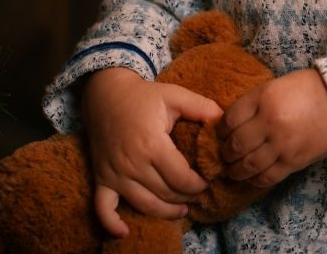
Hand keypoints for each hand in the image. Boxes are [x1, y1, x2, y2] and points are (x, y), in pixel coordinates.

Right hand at [82, 67, 221, 237]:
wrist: (107, 94)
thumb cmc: (144, 96)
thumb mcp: (175, 96)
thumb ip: (201, 107)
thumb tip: (225, 121)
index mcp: (152, 144)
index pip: (181, 178)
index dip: (198, 184)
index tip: (208, 180)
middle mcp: (132, 164)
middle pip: (165, 193)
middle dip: (186, 196)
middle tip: (199, 192)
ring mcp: (115, 174)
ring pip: (143, 205)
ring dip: (165, 211)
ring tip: (182, 209)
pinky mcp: (101, 178)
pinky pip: (103, 208)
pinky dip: (112, 224)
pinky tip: (125, 232)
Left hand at [217, 68, 326, 187]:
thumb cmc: (308, 89)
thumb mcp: (277, 85)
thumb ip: (255, 102)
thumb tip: (233, 121)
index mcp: (264, 98)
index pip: (230, 119)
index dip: (221, 129)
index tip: (221, 133)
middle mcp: (270, 122)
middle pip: (236, 144)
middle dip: (225, 152)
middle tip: (224, 153)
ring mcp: (282, 145)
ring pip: (248, 165)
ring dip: (235, 170)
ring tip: (232, 169)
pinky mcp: (293, 162)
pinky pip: (266, 177)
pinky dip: (254, 180)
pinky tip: (251, 177)